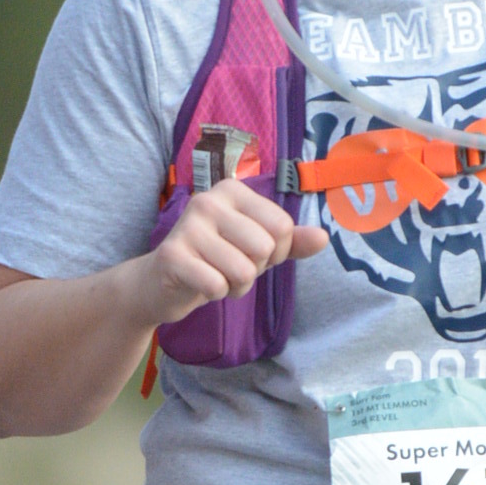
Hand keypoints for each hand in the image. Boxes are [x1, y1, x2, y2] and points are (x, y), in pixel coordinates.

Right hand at [136, 183, 323, 329]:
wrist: (162, 281)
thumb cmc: (216, 259)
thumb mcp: (258, 247)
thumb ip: (291, 241)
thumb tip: (323, 238)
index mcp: (233, 190)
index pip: (283, 226)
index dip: (276, 252)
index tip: (251, 253)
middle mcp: (209, 200)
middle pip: (264, 248)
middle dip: (254, 270)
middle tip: (230, 266)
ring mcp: (188, 226)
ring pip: (243, 270)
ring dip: (236, 285)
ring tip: (216, 275)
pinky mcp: (172, 255)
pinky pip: (216, 285)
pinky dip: (215, 294)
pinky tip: (201, 284)